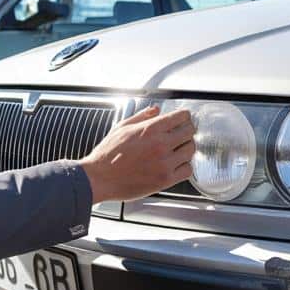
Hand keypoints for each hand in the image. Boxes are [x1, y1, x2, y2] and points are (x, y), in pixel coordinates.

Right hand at [76, 106, 194, 202]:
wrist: (99, 178)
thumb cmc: (107, 154)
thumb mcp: (122, 127)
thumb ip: (142, 116)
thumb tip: (155, 110)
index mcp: (150, 129)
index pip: (181, 117)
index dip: (184, 117)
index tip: (183, 119)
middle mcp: (160, 144)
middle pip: (190, 132)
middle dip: (187, 131)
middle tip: (183, 134)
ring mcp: (164, 163)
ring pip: (190, 150)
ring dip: (186, 148)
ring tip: (178, 149)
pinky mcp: (165, 180)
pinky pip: (187, 170)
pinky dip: (184, 166)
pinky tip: (177, 165)